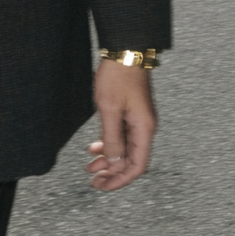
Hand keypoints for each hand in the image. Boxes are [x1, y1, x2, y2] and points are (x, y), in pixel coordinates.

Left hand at [86, 59, 156, 190]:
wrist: (125, 49)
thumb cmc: (118, 76)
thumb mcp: (109, 109)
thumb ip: (112, 139)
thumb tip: (114, 164)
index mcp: (144, 129)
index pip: (137, 166)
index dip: (120, 179)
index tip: (103, 186)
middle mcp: (144, 127)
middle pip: (130, 159)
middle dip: (112, 172)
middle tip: (93, 181)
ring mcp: (138, 118)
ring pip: (124, 147)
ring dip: (108, 159)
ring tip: (90, 167)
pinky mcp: (130, 110)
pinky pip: (121, 134)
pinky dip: (108, 143)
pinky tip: (94, 146)